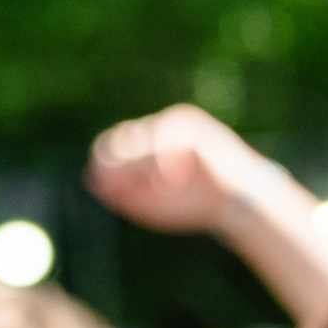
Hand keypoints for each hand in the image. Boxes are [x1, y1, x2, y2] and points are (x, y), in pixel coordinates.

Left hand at [85, 104, 280, 234]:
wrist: (236, 203)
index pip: (107, 147)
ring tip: (161, 185)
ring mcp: (171, 123)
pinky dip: (161, 162)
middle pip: (116, 140)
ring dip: (140, 166)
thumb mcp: (149, 204)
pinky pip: (161, 137)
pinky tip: (170, 179)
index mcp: (143, 148)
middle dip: (120, 169)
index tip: (109, 189)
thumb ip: (120, 192)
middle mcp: (155, 130)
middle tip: (136, 188)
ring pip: (136, 138)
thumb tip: (92, 176)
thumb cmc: (194, 205)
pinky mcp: (189, 123)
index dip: (104, 168)